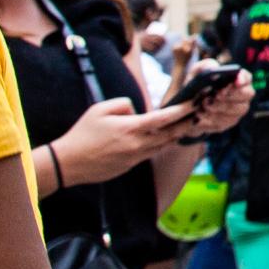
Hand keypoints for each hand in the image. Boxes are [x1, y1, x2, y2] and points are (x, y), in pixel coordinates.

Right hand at [48, 96, 193, 187]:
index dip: (182, 109)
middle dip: (186, 123)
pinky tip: (166, 138)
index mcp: (131, 128)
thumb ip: (124, 104)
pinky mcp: (130, 166)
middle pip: (170, 134)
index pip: (164, 118)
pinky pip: (151, 153)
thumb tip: (137, 110)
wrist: (68, 163)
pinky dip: (161, 145)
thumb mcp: (100, 109)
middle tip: (200, 113)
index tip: (195, 102)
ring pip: (163, 145)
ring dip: (176, 135)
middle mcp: (137, 145)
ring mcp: (135, 158)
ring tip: (188, 125)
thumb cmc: (82, 133)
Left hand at [161, 66, 252, 139]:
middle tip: (216, 94)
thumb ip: (205, 66)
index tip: (235, 80)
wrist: (186, 106)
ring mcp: (235, 112)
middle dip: (231, 95)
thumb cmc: (196, 85)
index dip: (243, 79)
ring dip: (217, 109)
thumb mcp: (197, 72)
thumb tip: (213, 70)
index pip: (247, 78)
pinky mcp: (225, 125)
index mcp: (237, 80)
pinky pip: (221, 124)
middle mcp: (242, 97)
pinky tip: (198, 117)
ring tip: (201, 106)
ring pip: (234, 112)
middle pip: (246, 95)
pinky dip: (208, 120)